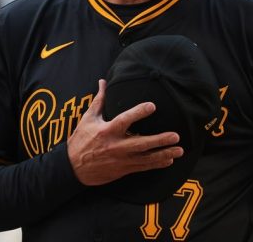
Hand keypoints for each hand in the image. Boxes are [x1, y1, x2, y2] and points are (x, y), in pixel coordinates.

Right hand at [67, 79, 182, 185]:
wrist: (73, 168)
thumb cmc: (80, 140)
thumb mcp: (88, 119)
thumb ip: (99, 100)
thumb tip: (103, 81)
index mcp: (107, 131)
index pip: (125, 120)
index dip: (138, 113)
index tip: (152, 105)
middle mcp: (116, 146)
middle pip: (141, 143)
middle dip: (159, 140)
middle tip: (175, 136)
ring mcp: (121, 160)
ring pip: (146, 158)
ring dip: (164, 154)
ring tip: (179, 149)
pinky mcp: (123, 169)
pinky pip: (143, 167)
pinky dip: (156, 164)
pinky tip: (169, 160)